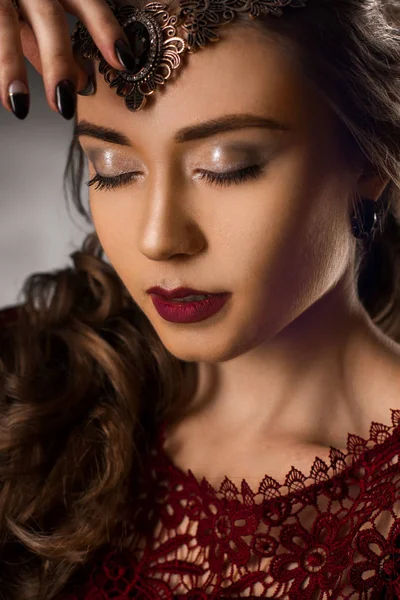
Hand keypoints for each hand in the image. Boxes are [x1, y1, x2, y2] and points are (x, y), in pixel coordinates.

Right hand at [0, 0, 135, 118]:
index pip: (87, 2)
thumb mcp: (42, 16)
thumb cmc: (24, 6)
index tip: (124, 62)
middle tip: (66, 102)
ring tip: (21, 105)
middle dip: (58, 61)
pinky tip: (6, 98)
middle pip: (49, 18)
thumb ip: (57, 45)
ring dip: (12, 66)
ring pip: (6, 23)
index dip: (105, 29)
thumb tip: (80, 83)